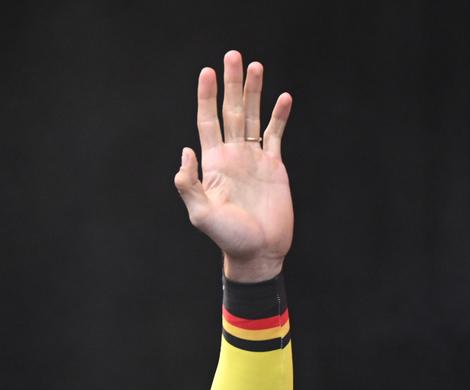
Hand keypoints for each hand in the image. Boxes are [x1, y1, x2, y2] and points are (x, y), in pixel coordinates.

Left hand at [173, 52, 293, 282]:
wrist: (259, 252)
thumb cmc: (228, 237)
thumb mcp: (201, 214)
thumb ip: (189, 184)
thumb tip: (185, 151)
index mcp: (213, 163)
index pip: (207, 122)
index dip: (206, 96)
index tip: (207, 72)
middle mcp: (232, 156)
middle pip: (230, 111)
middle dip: (231, 84)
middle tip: (233, 56)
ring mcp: (253, 159)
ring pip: (253, 117)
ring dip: (255, 92)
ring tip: (255, 66)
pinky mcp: (274, 167)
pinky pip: (276, 135)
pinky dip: (279, 116)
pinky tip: (283, 97)